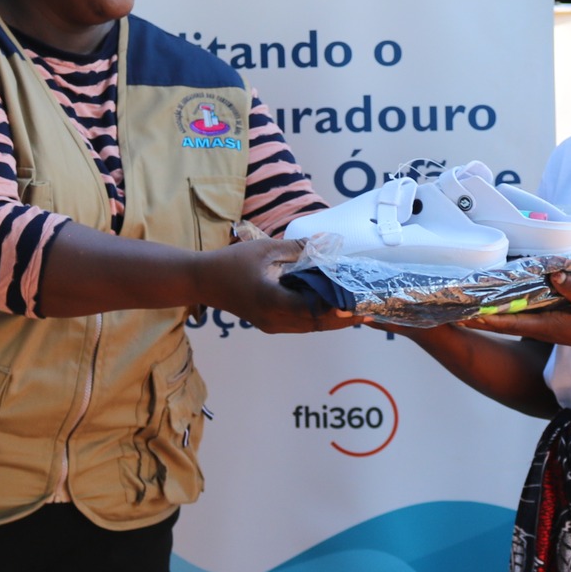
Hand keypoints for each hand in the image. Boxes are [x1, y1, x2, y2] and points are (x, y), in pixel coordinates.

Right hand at [198, 238, 354, 333]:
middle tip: (368, 309)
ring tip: (355, 309)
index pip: (315, 310)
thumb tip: (325, 244)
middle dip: (343, 318)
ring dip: (332, 320)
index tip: (361, 302)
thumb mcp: (266, 249)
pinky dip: (317, 317)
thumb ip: (297, 249)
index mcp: (273, 302)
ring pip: (310, 327)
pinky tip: (330, 307)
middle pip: (317, 324)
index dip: (339, 309)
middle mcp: (274, 320)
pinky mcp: (269, 323)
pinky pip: (300, 324)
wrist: (202, 281)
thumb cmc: (231, 262)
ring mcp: (271, 325)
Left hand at [461, 273, 570, 350]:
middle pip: (499, 322)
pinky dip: (506, 305)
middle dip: (475, 315)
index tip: (460, 313)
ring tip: (467, 298)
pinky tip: (499, 295)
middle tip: (452, 305)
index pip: (504, 322)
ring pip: (508, 316)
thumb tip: (552, 273)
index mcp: (542, 326)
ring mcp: (541, 324)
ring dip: (488, 310)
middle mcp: (537, 326)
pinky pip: (521, 311)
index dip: (482, 319)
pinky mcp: (548, 319)